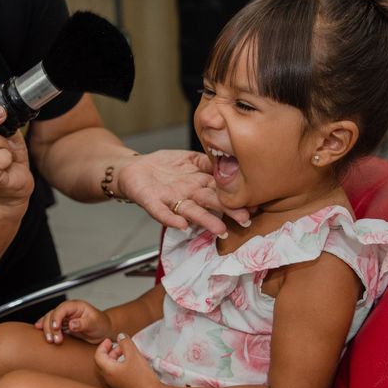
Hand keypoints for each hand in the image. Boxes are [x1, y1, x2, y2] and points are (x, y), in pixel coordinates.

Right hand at [35, 300, 111, 344]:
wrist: (103, 332)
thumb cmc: (101, 324)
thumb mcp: (95, 323)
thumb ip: (83, 323)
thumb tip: (71, 324)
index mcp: (76, 306)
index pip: (62, 309)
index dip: (57, 317)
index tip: (56, 328)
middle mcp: (68, 311)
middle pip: (53, 314)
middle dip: (51, 327)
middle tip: (55, 339)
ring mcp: (64, 318)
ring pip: (49, 320)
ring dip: (47, 330)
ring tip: (51, 340)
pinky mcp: (62, 326)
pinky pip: (51, 326)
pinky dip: (45, 329)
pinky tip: (40, 332)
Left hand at [94, 333, 161, 387]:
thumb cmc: (141, 376)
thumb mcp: (133, 354)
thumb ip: (125, 342)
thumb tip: (120, 336)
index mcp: (108, 370)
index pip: (98, 356)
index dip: (102, 346)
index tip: (109, 340)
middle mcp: (109, 378)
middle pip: (102, 362)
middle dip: (109, 351)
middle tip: (118, 345)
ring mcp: (115, 384)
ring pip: (109, 367)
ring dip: (115, 357)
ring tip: (126, 352)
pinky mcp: (122, 386)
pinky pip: (115, 373)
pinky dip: (119, 364)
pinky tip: (130, 362)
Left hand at [117, 150, 249, 234]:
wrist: (134, 168)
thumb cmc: (164, 166)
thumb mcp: (189, 158)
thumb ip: (208, 161)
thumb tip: (229, 159)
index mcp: (199, 183)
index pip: (220, 190)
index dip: (235, 196)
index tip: (252, 203)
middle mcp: (188, 194)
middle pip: (210, 202)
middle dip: (227, 211)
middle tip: (244, 220)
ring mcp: (171, 199)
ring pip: (191, 211)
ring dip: (205, 220)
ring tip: (219, 229)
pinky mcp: (151, 202)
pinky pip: (161, 212)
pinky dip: (170, 218)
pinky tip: (181, 224)